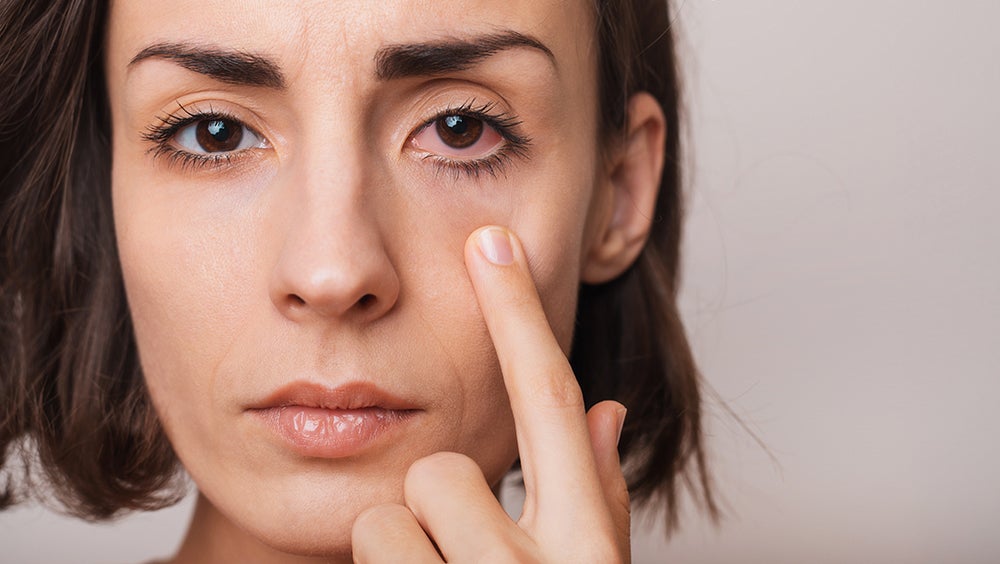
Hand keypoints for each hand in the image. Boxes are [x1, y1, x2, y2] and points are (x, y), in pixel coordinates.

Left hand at [352, 226, 630, 562]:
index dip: (518, 314)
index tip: (491, 242)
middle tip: (457, 554)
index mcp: (585, 549)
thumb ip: (599, 497)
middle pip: (440, 469)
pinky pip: (361, 549)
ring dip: (404, 550)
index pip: (549, 402)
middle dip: (437, 503)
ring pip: (386, 519)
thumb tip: (606, 411)